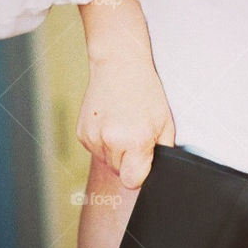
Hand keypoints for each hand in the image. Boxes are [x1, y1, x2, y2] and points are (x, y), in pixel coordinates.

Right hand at [77, 55, 174, 188]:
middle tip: (135, 136)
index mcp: (135, 141)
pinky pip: (97, 151)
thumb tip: (157, 172)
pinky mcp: (82, 134)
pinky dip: (104, 144)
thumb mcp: (165, 123)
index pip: (133, 181)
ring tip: (123, 127)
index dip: (140, 173)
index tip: (144, 160)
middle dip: (130, 161)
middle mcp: (111, 141)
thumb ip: (163, 152)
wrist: (119, 65)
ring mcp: (93, 138)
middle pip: (120, 173)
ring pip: (108, 163)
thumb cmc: (145, 93)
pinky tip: (111, 124)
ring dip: (117, 153)